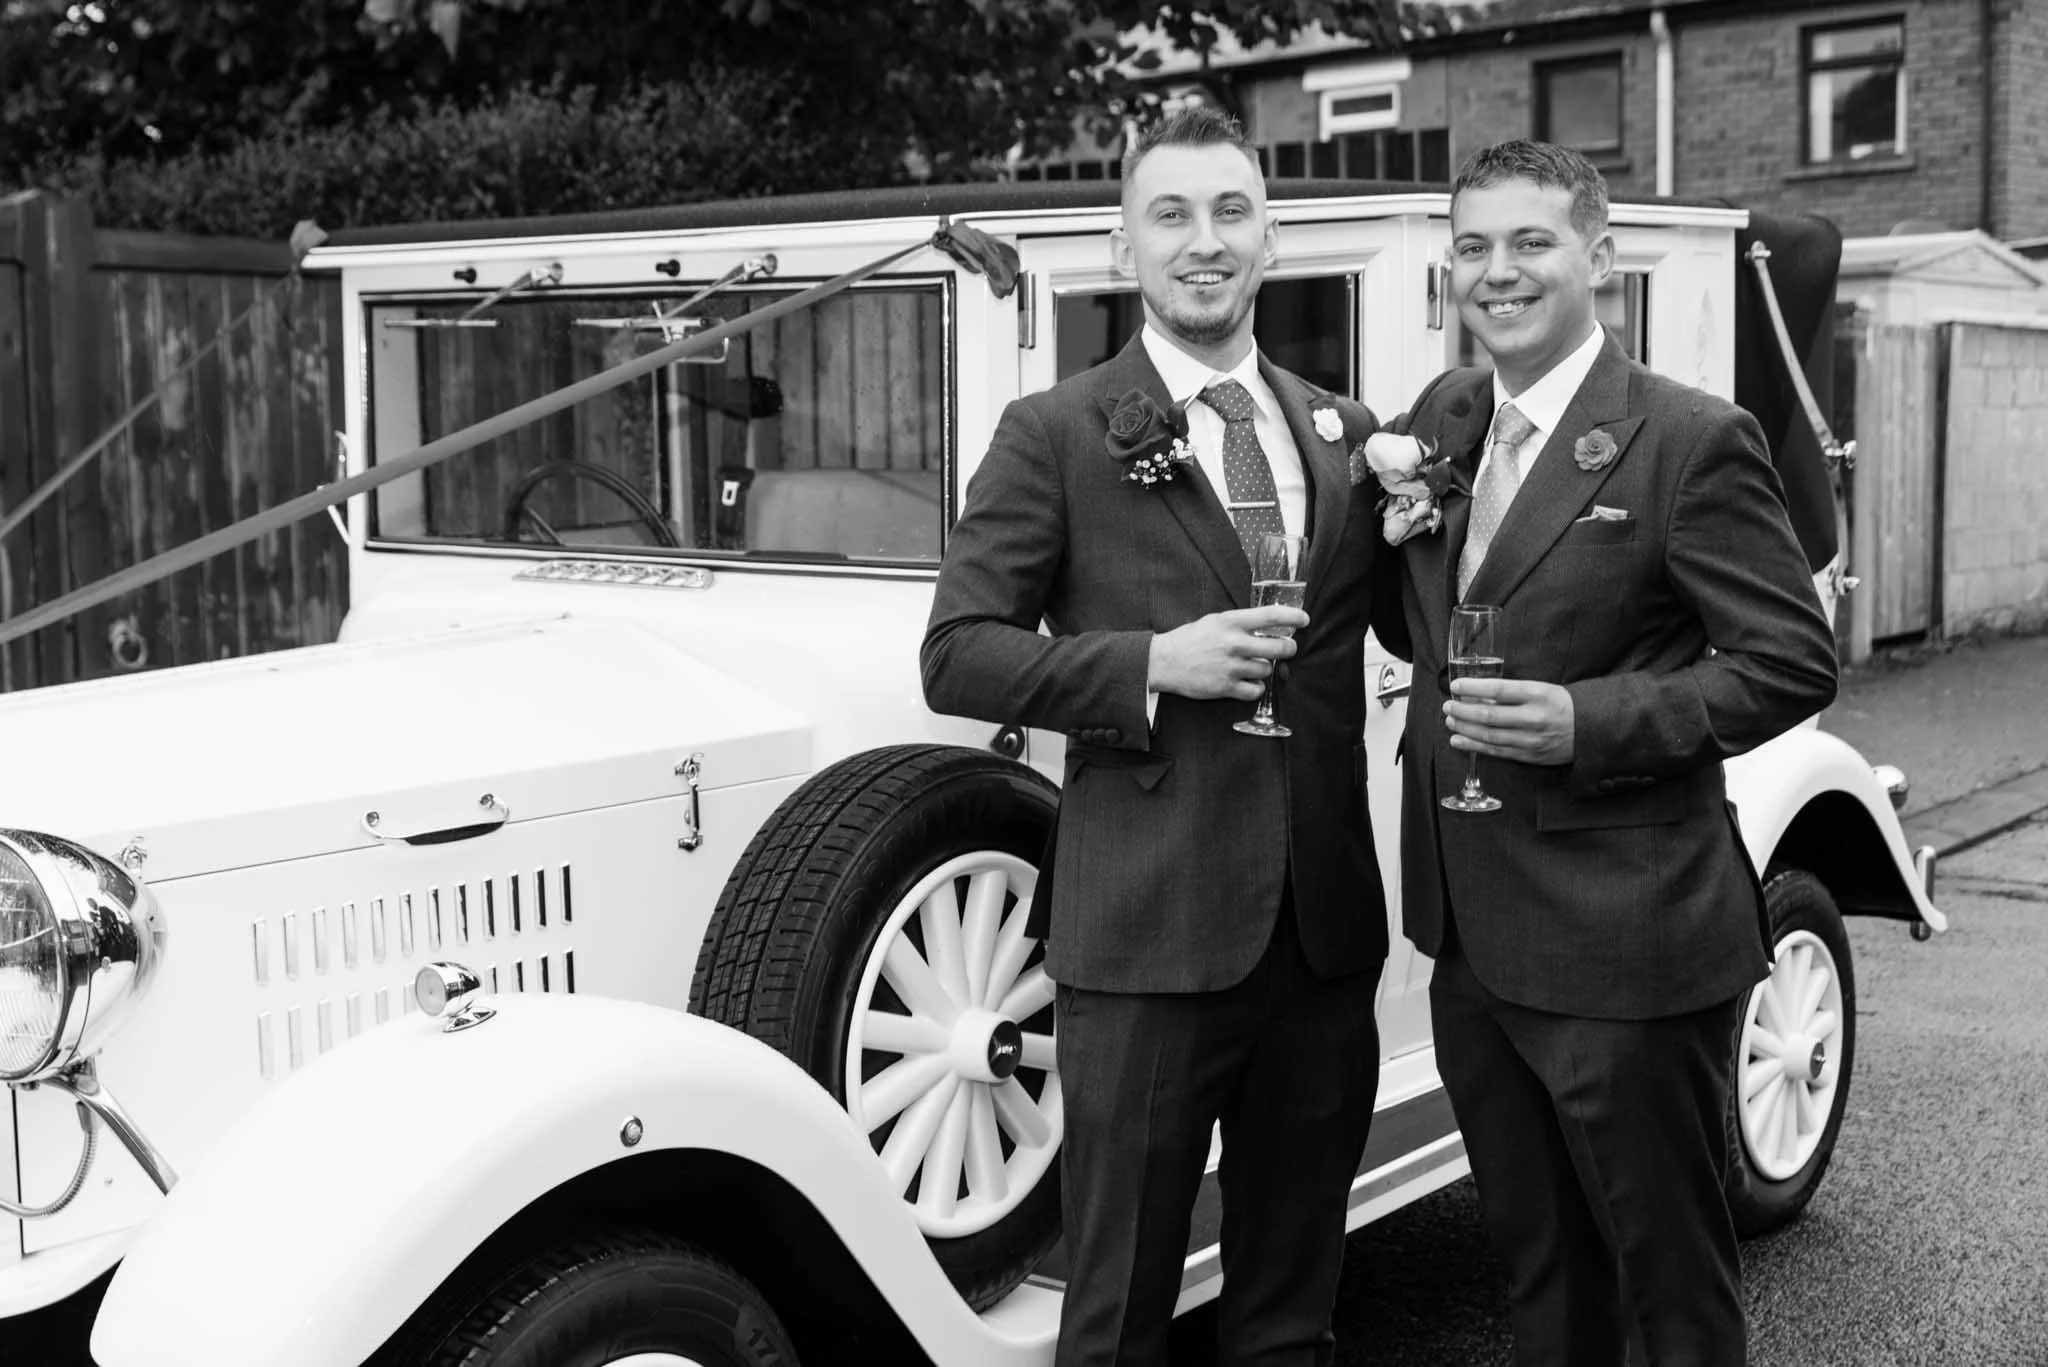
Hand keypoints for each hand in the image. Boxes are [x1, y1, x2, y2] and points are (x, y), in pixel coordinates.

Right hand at [1149, 607, 1306, 701]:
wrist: (1164, 661)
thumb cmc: (1190, 640)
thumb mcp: (1215, 621)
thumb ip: (1241, 623)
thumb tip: (1269, 626)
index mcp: (1231, 622)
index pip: (1271, 616)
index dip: (1293, 617)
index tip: (1304, 620)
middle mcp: (1234, 643)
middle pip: (1279, 648)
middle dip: (1288, 649)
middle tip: (1287, 649)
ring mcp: (1231, 667)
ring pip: (1268, 670)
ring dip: (1265, 669)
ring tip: (1253, 666)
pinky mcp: (1226, 687)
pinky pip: (1256, 690)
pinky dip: (1255, 687)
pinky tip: (1248, 682)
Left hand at [1444, 678, 1574, 764]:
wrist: (1591, 728)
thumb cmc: (1561, 704)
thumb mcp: (1541, 689)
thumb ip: (1512, 692)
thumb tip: (1477, 694)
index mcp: (1537, 694)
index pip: (1498, 689)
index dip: (1473, 688)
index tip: (1456, 686)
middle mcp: (1533, 717)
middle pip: (1489, 715)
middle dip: (1463, 710)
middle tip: (1448, 706)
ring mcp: (1531, 739)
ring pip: (1489, 735)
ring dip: (1464, 728)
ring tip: (1450, 721)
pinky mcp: (1529, 755)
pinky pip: (1496, 751)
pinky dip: (1474, 746)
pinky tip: (1459, 740)